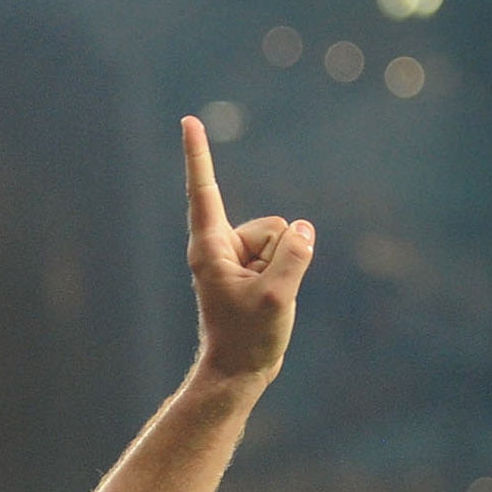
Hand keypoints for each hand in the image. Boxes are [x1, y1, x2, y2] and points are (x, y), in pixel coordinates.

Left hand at [182, 115, 313, 382]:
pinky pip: (287, 253)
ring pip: (284, 239)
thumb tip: (304, 229)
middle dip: (281, 254)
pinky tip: (270, 301)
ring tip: (263, 302)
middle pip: (273, 225)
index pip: (205, 190)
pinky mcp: (253, 268)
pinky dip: (287, 274)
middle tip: (260, 297)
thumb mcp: (277, 297)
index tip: (188, 120)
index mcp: (210, 247)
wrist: (238, 372)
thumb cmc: (248, 339)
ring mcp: (238, 257)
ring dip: (285, 267)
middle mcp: (220, 245)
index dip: (199, 154)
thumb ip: (295, 257)